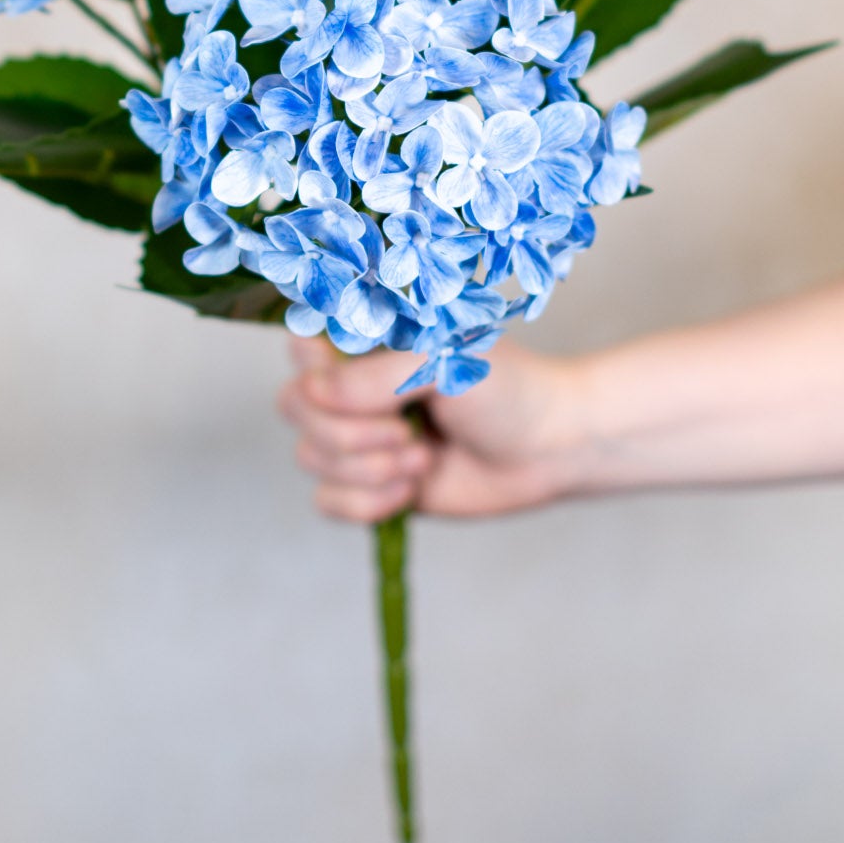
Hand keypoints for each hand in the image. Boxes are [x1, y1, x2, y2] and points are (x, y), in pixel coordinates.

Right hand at [278, 333, 584, 521]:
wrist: (549, 450)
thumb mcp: (445, 362)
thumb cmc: (508, 388)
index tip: (366, 384)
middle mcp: (354, 384)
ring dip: (368, 468)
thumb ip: (377, 375)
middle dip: (350, 432)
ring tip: (423, 460)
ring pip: (310, 456)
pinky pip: (327, 502)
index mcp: (368, 338)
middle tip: (408, 431)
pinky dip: (366, 504)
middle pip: (294, 405)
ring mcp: (359, 435)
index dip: (316, 369)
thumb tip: (316, 393)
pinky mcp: (369, 483)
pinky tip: (409, 492)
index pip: (300, 342)